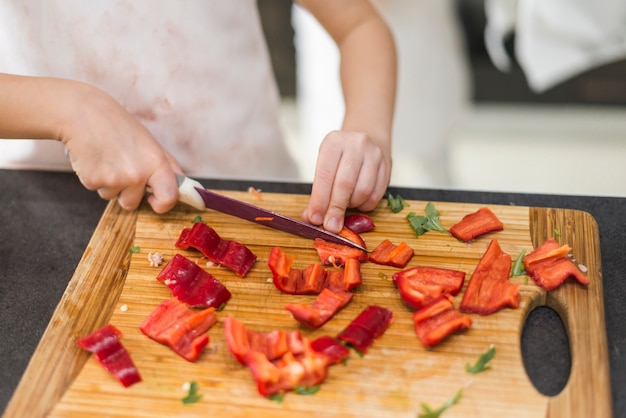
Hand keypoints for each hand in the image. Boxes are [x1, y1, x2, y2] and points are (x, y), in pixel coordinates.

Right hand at [61, 83, 179, 212]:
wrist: (81, 112)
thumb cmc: (119, 126)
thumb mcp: (150, 143)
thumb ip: (167, 167)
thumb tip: (184, 188)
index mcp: (156, 162)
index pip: (169, 197)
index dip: (162, 204)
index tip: (155, 200)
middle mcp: (137, 173)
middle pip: (133, 203)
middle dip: (127, 192)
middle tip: (121, 166)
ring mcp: (114, 179)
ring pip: (113, 197)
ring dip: (110, 184)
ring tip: (107, 158)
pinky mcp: (92, 180)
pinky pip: (98, 190)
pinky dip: (95, 179)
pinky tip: (95, 158)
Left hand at [302, 130, 390, 232]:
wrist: (367, 138)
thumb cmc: (341, 155)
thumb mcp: (324, 165)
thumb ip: (317, 192)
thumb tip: (311, 218)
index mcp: (333, 142)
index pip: (325, 175)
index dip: (320, 201)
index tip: (315, 219)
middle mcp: (355, 145)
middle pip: (345, 184)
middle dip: (336, 209)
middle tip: (331, 226)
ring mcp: (374, 154)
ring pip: (363, 191)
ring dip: (352, 206)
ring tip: (345, 205)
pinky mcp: (386, 166)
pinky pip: (376, 194)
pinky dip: (364, 205)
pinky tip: (358, 202)